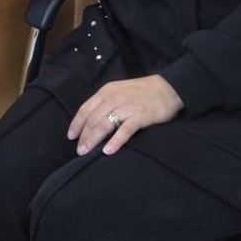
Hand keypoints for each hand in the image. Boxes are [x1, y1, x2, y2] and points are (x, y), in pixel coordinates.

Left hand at [68, 76, 183, 155]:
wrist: (169, 88)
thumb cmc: (142, 92)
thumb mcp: (120, 91)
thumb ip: (106, 102)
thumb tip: (91, 121)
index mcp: (107, 91)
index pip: (86, 109)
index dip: (77, 123)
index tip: (71, 136)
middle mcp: (114, 97)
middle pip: (93, 119)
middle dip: (84, 136)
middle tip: (79, 150)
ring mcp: (128, 106)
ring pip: (105, 124)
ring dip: (94, 139)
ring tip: (87, 152)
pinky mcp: (141, 116)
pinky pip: (125, 130)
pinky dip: (115, 141)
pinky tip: (108, 151)